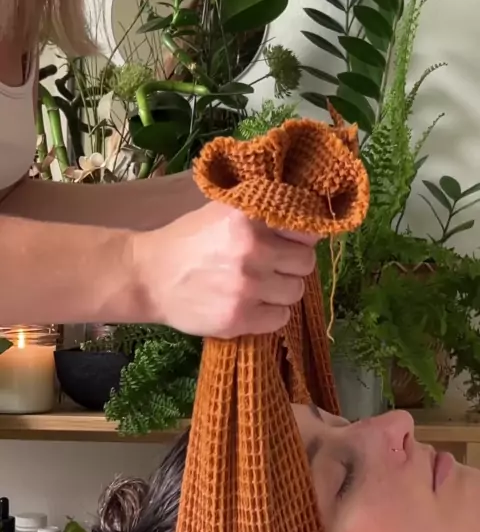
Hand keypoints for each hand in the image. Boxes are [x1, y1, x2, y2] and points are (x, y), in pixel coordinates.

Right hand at [135, 202, 316, 336]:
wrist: (148, 277)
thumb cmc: (188, 241)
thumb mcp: (222, 212)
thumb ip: (261, 213)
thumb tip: (307, 219)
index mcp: (249, 216)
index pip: (306, 229)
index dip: (299, 238)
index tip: (287, 243)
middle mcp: (253, 250)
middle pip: (305, 263)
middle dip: (291, 266)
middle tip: (270, 267)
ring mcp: (247, 287)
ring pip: (295, 292)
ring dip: (281, 291)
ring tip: (258, 287)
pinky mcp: (239, 318)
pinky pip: (280, 318)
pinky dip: (270, 314)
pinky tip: (250, 305)